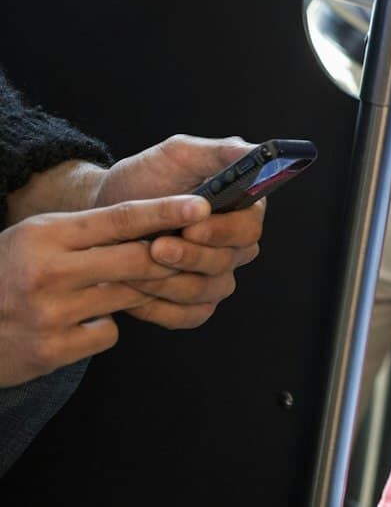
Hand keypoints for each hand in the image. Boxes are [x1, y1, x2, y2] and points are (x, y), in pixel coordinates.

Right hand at [0, 195, 207, 384]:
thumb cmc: (4, 274)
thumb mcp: (34, 238)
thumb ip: (86, 232)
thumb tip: (156, 225)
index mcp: (44, 236)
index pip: (119, 218)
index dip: (166, 211)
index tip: (204, 205)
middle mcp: (47, 272)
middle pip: (136, 261)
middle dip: (169, 258)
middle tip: (191, 253)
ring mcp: (50, 315)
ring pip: (127, 297)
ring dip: (131, 293)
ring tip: (99, 289)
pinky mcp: (51, 351)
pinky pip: (108, 332)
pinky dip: (101, 327)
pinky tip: (72, 325)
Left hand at [92, 135, 267, 329]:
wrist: (102, 211)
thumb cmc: (145, 178)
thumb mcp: (179, 154)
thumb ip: (221, 151)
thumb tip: (257, 153)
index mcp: (242, 209)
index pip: (250, 227)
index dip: (224, 231)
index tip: (193, 226)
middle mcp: (235, 246)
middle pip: (229, 262)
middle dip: (191, 256)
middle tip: (156, 246)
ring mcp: (216, 277)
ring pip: (208, 290)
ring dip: (170, 281)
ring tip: (136, 267)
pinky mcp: (193, 304)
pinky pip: (189, 316)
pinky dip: (161, 307)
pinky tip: (136, 290)